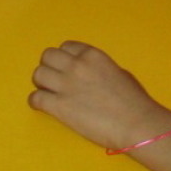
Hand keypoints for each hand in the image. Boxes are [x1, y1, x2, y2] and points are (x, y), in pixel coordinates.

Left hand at [29, 41, 170, 151]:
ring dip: (41, 83)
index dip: (64, 57)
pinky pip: (36, 98)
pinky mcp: (59, 107)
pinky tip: (43, 106)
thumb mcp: (117, 72)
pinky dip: (36, 102)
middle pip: (47, 56)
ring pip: (38, 74)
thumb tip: (89, 75)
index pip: (66, 47)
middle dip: (49, 66)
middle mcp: (75, 65)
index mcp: (91, 55)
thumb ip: (98, 68)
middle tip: (54, 79)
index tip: (65, 67)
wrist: (135, 123)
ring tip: (48, 92)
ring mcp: (66, 85)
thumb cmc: (134, 100)